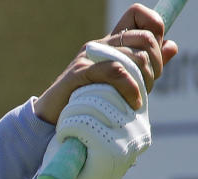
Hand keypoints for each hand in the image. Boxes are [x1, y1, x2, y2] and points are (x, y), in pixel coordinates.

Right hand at [34, 3, 177, 124]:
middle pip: (144, 37)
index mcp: (110, 43)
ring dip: (145, 80)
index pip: (137, 15)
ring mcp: (89, 58)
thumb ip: (145, 64)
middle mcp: (100, 45)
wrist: (51, 118)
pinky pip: (116, 71)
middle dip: (155, 64)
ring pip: (134, 56)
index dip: (155, 28)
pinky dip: (130, 88)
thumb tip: (171, 45)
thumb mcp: (121, 81)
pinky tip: (132, 102)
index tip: (155, 54)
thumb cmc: (85, 102)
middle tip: (149, 85)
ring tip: (138, 98)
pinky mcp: (81, 74)